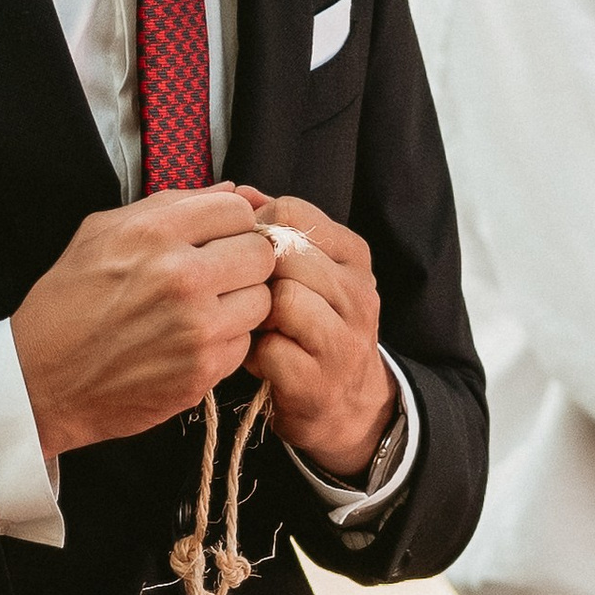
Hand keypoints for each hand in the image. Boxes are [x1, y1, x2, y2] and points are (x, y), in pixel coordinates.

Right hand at [11, 189, 275, 462]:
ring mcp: (195, 328)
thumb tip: (232, 190)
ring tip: (203, 309)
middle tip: (219, 274)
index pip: (237, 209)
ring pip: (262, 301)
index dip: (231, 223)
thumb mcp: (101, 232)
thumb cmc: (67, 303)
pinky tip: (191, 341)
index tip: (219, 237)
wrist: (40, 379)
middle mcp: (180, 277)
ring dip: (239, 303)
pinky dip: (225, 342)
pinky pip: (244, 344)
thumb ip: (171, 205)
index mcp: (153, 234)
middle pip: (261, 254)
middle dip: (243, 261)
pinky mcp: (201, 371)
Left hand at [243, 194, 394, 478]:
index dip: (256, 229)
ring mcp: (343, 340)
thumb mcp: (309, 271)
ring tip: (252, 326)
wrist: (347, 404)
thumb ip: (276, 227)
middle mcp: (357, 293)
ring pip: (282, 300)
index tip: (249, 255)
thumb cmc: (311, 326)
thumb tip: (237, 190)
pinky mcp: (318, 381)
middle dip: (254, 273)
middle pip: (285, 253)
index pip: (293, 211)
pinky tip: (255, 357)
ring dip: (253, 314)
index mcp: (353, 255)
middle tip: (246, 294)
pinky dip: (251, 354)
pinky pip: (270, 350)